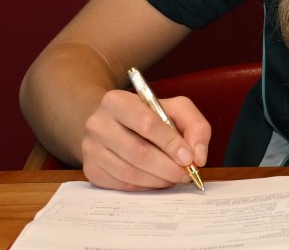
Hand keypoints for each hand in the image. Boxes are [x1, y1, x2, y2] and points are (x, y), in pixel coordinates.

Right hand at [79, 89, 210, 191]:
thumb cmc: (148, 116)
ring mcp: (90, 149)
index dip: (171, 143)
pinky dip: (145, 187)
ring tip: (174, 178)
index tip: (188, 158)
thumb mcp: (174, 109)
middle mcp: (97, 124)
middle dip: (167, 167)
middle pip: (138, 152)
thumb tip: (197, 156)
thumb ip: (195, 126)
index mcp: (116, 101)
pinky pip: (122, 185)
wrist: (112, 125)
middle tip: (185, 174)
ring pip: (130, 173)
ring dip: (158, 180)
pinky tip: (157, 181)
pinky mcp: (91, 170)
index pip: (147, 123)